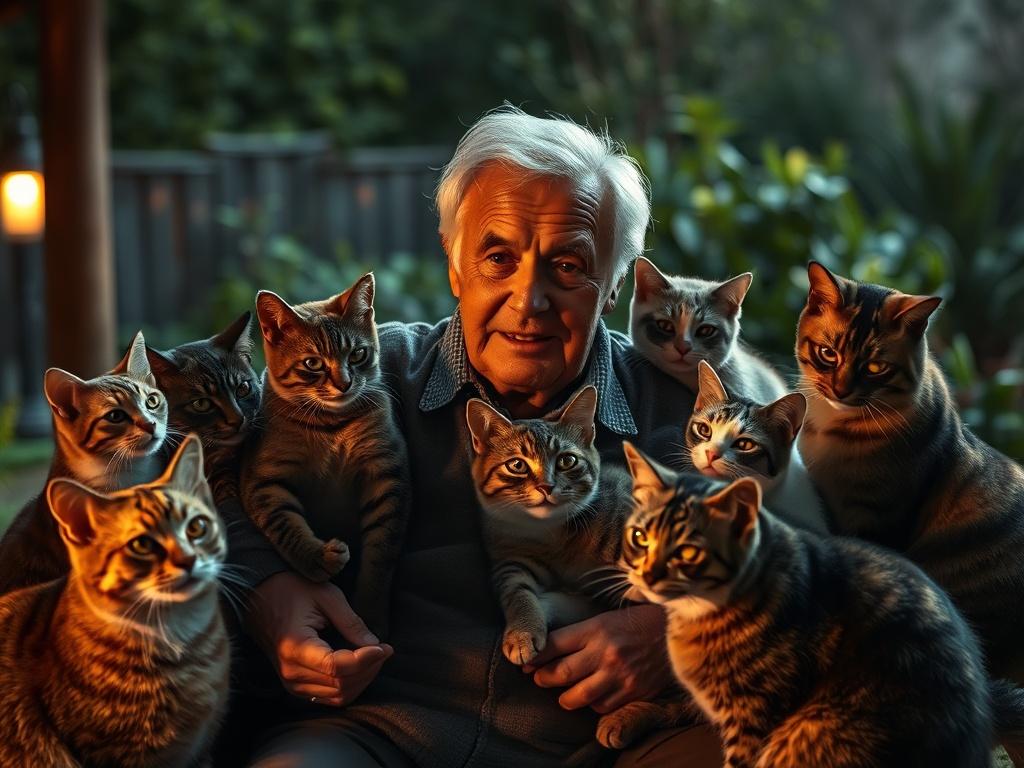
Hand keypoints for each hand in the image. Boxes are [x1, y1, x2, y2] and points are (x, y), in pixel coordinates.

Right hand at [244, 571, 392, 706]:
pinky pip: (328, 696)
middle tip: (383, 648)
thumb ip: (351, 622)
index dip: (366, 660)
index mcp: (295, 648)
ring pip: (337, 696)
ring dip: (361, 679)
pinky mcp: (294, 685)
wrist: (259, 596)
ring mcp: (290, 682)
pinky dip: (349, 685)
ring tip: (373, 656)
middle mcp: (290, 672)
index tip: (385, 646)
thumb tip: (375, 645)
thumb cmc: (292, 589)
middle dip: (369, 669)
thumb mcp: (326, 596)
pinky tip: (359, 665)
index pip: (337, 668)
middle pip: (341, 685)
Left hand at [523, 604, 668, 712]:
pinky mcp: (634, 692)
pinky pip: (602, 706)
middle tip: (539, 679)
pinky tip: (594, 696)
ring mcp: (620, 675)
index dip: (536, 656)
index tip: (526, 662)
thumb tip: (550, 650)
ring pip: (578, 697)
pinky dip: (593, 704)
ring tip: (563, 695)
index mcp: (596, 628)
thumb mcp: (605, 618)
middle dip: (544, 679)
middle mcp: (606, 652)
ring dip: (565, 698)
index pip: (554, 644)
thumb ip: (580, 635)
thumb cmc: (636, 623)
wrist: (677, 632)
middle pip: (561, 673)